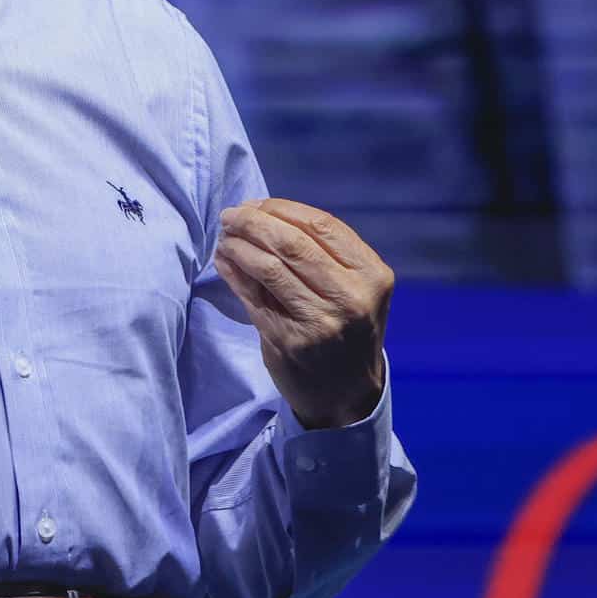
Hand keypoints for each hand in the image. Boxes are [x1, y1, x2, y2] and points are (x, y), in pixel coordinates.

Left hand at [213, 198, 392, 429]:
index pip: (322, 224)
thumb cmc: (348, 330)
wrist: (348, 393)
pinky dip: (234, 272)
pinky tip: (224, 260)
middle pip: (292, 242)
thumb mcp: (354, 288)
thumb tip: (262, 212)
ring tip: (225, 236)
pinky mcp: (290, 340)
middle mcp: (350, 296)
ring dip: (239, 245)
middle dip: (254, 222)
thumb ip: (322, 253)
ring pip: (269, 266)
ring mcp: (321, 320)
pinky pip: (253, 296)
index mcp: (372, 274)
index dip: (282, 209)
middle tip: (230, 215)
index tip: (256, 204)